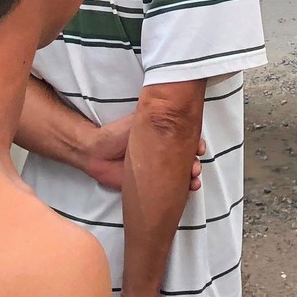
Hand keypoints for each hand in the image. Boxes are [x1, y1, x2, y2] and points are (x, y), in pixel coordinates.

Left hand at [80, 116, 204, 191]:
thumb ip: (157, 117)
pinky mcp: (151, 185)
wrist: (96, 153)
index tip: (200, 148)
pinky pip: (168, 188)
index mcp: (162, 137)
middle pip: (186, 159)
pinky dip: (180, 190)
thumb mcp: (139, 120)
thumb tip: (176, 105)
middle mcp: (162, 153)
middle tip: (195, 168)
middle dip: (194, 164)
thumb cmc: (117, 133)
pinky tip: (187, 191)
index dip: (195, 145)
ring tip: (193, 180)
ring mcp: (157, 170)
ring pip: (180, 174)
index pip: (185, 141)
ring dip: (191, 178)